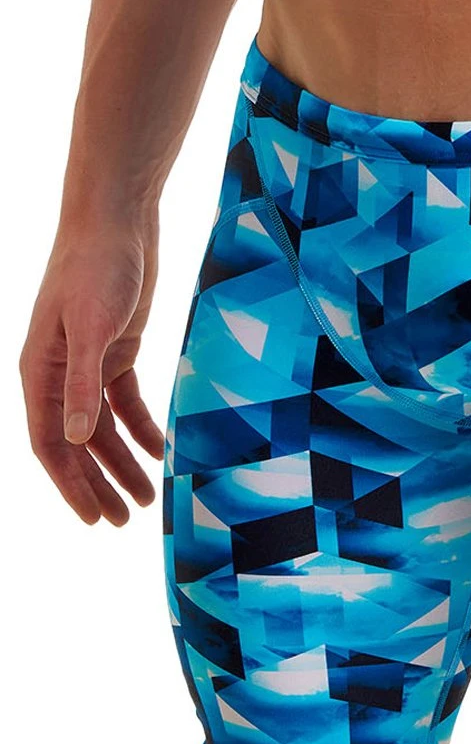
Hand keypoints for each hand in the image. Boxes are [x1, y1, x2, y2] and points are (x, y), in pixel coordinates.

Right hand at [20, 212, 164, 524]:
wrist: (118, 223)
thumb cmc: (96, 268)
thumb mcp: (90, 328)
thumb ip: (82, 385)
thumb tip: (78, 441)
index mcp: (39, 372)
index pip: (50, 444)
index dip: (70, 485)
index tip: (92, 519)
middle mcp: (59, 373)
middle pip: (77, 445)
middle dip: (97, 484)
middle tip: (123, 521)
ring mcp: (88, 363)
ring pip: (103, 428)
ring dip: (122, 463)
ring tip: (146, 497)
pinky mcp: (116, 350)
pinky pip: (126, 402)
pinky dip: (141, 428)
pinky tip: (159, 451)